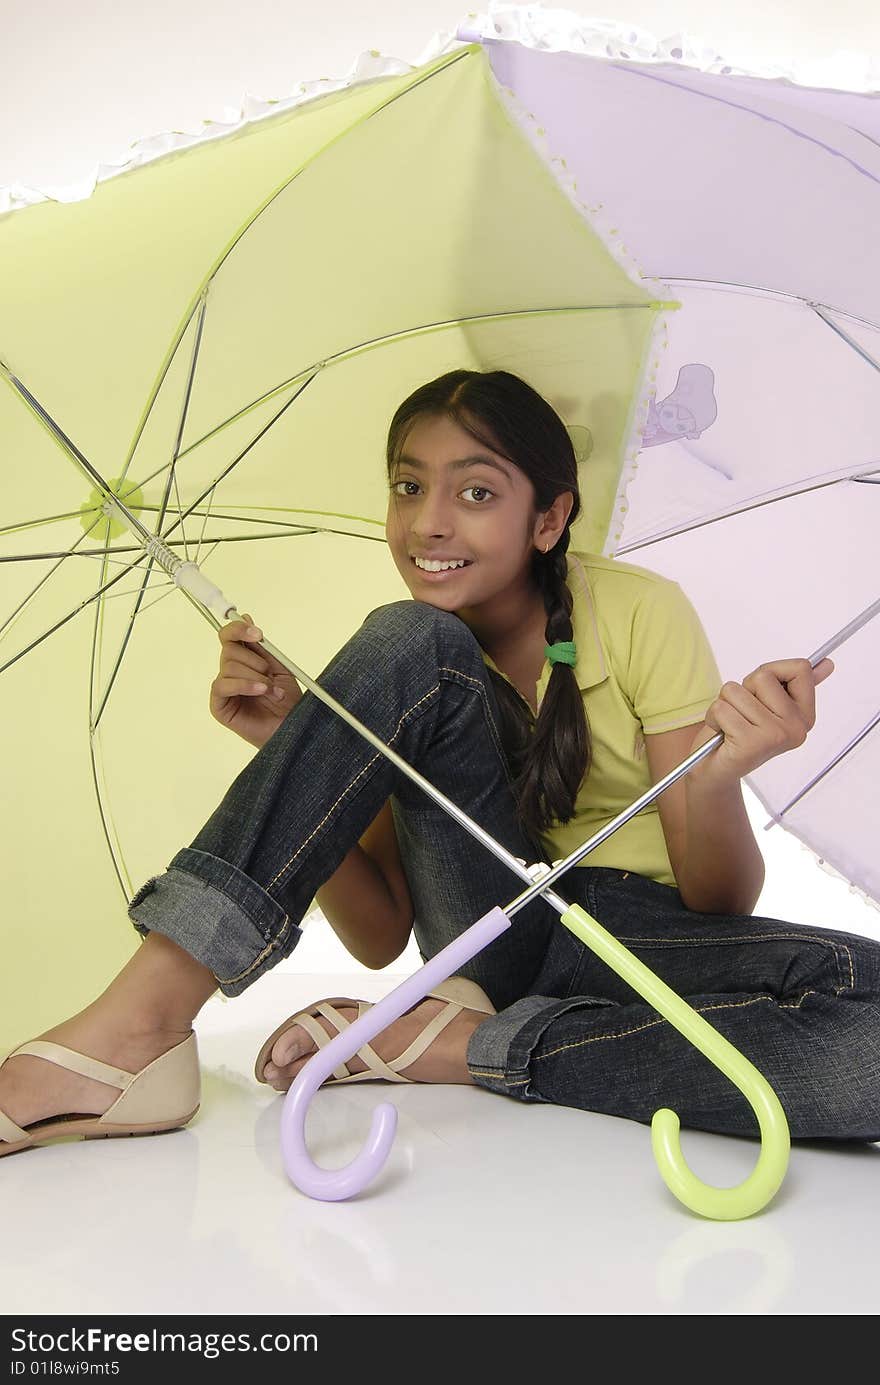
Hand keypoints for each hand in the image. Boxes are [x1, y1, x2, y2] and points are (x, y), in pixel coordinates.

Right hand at [209, 612, 300, 747]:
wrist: (291, 727)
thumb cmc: (287, 701)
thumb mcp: (278, 666)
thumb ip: (262, 645)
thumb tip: (246, 616)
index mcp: (244, 660)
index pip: (229, 636)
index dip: (239, 629)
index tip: (257, 634)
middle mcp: (231, 671)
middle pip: (229, 650)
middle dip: (255, 661)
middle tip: (270, 674)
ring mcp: (224, 688)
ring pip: (229, 667)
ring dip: (256, 677)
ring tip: (271, 691)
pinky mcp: (219, 705)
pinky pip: (223, 685)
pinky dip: (244, 685)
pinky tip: (260, 692)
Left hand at [687, 657, 834, 787]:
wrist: (717, 770)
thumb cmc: (740, 732)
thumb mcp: (768, 704)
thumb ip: (793, 684)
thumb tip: (825, 664)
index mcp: (806, 716)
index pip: (801, 669)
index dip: (772, 672)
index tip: (763, 693)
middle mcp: (796, 728)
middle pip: (764, 675)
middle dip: (744, 689)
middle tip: (743, 714)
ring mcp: (775, 736)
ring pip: (736, 690)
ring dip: (724, 704)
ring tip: (731, 724)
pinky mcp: (750, 743)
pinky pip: (721, 708)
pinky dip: (714, 717)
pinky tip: (722, 734)